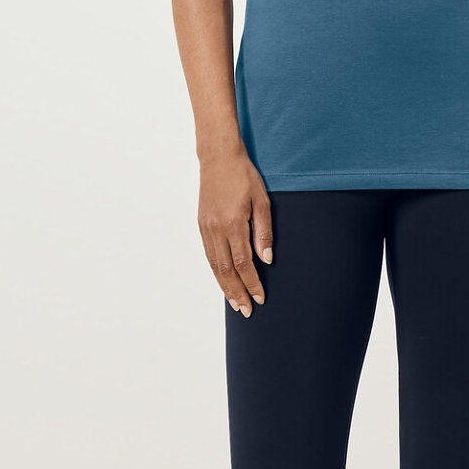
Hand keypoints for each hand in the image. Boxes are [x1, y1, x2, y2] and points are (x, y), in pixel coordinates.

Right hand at [199, 152, 272, 315]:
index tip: (260, 297)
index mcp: (233, 224)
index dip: (252, 283)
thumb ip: (264, 233)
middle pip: (226, 271)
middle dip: (237, 293)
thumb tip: (266, 260)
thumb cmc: (244, 176)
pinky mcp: (201, 225)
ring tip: (235, 303)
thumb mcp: (262, 201)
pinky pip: (209, 255)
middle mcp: (216, 230)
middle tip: (246, 310)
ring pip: (214, 266)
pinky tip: (223, 281)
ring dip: (225, 287)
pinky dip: (216, 272)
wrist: (218, 158)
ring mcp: (206, 228)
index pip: (244, 263)